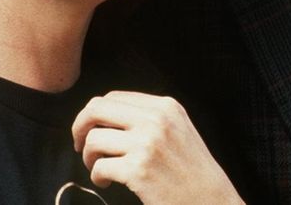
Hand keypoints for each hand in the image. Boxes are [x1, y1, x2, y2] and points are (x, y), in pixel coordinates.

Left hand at [71, 92, 241, 204]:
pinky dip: (97, 177)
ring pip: (94, 139)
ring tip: (99, 168)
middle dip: (80, 127)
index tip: (91, 129)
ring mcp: (147, 144)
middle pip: (97, 109)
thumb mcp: (179, 129)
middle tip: (79, 145)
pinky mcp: (138, 170)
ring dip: (88, 157)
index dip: (94, 113)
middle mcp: (156, 120)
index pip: (114, 97)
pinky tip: (107, 183)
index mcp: (165, 107)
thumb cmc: (192, 170)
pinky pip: (99, 167)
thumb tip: (107, 116)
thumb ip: (150, 117)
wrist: (211, 199)